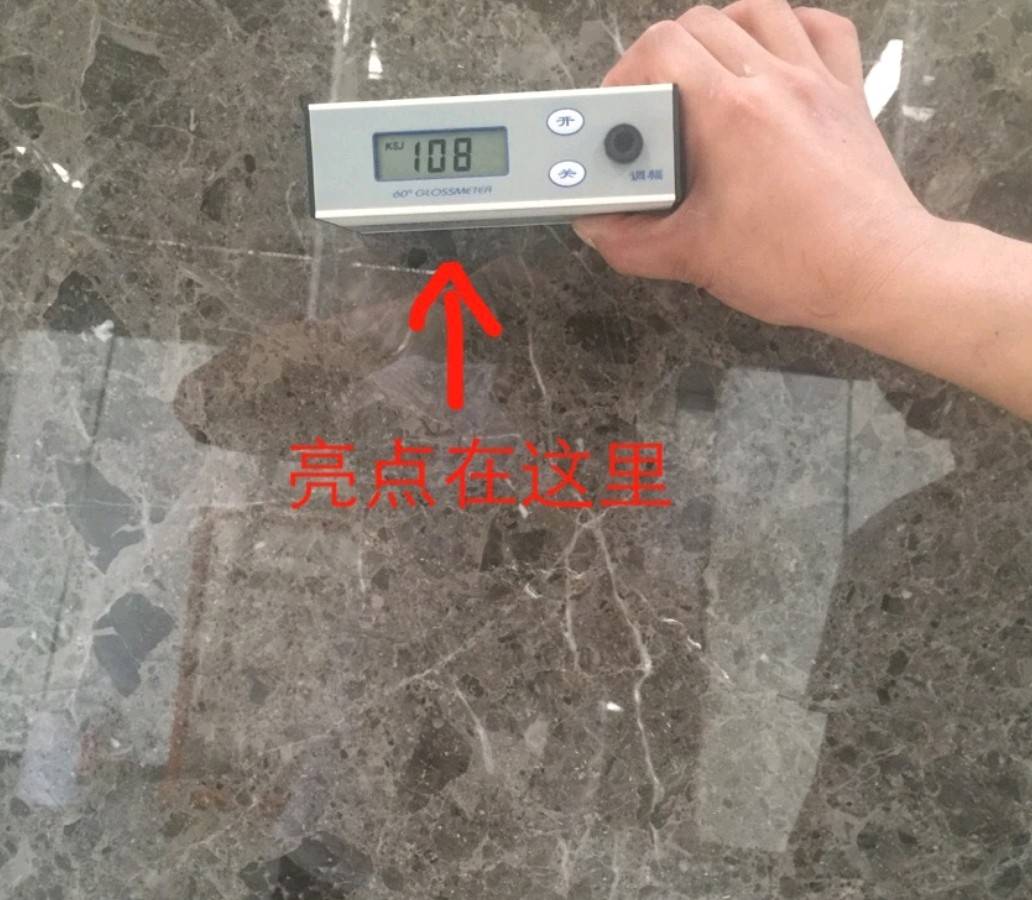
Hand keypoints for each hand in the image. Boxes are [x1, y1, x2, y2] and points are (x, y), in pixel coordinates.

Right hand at [574, 0, 941, 331]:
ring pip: (758, 10)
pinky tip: (770, 57)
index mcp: (729, 114)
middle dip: (660, 56)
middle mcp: (773, 82)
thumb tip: (597, 228)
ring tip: (701, 74)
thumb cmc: (797, 263)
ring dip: (718, 32)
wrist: (878, 273)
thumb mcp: (692, 258)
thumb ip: (629, 241)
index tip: (617, 112)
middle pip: (699, 23)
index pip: (659, 49)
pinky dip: (789, 28)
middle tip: (651, 105)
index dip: (624, 73)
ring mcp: (815, 82)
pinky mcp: (847, 95)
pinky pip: (821, 29)